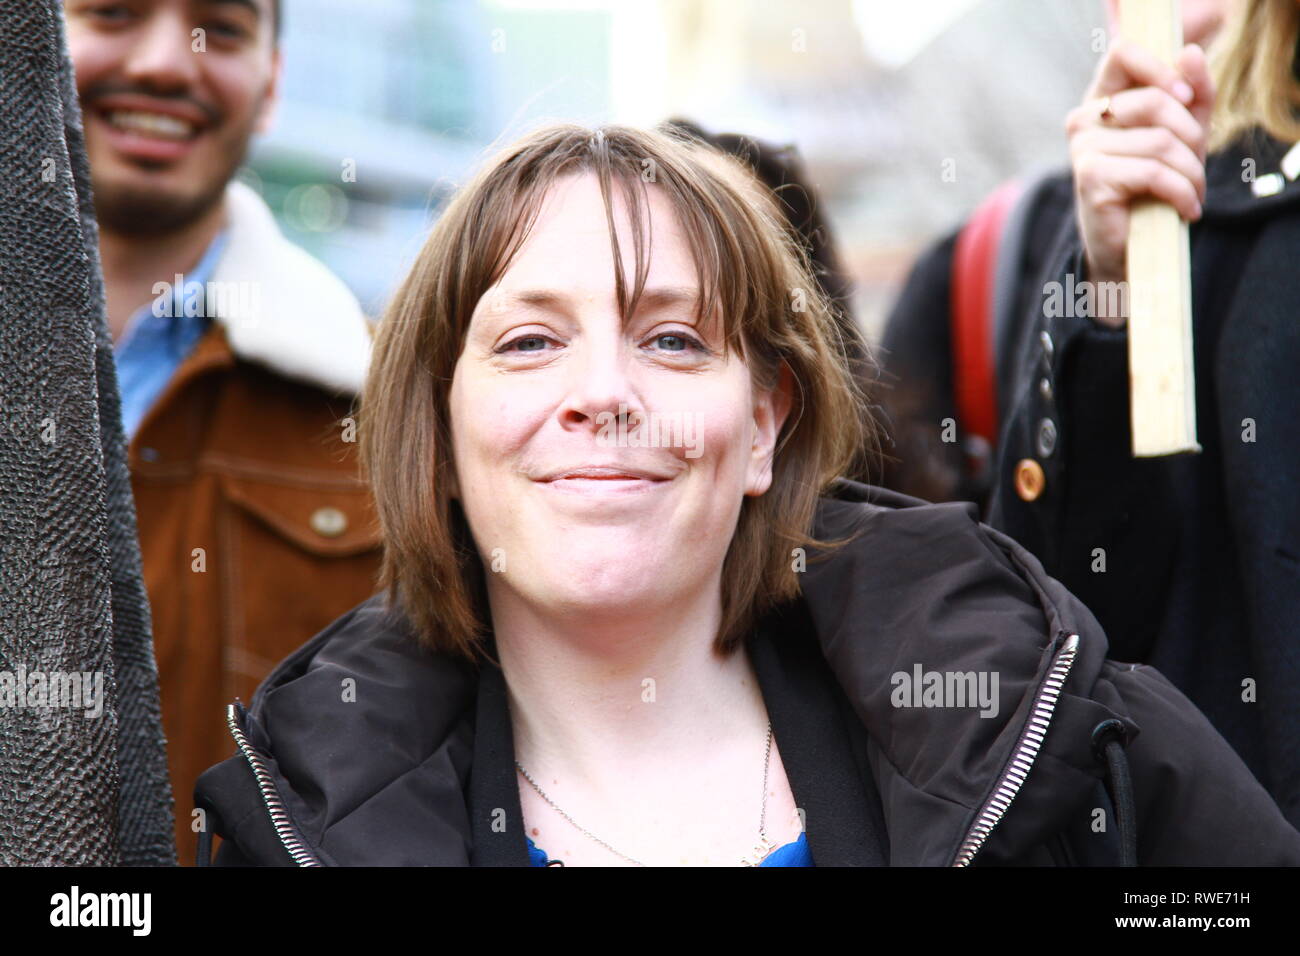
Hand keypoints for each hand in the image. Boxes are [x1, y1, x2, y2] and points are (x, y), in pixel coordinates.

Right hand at [1066, 40, 1214, 324]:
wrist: (1130, 248)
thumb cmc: (1154, 189)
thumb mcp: (1183, 134)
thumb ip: (1192, 93)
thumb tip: (1189, 54)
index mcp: (1101, 99)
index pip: (1123, 53)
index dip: (1161, 69)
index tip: (1186, 99)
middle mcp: (1083, 120)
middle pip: (1155, 102)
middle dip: (1192, 137)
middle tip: (1198, 166)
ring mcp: (1082, 150)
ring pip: (1161, 142)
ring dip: (1192, 173)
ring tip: (1193, 194)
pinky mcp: (1090, 179)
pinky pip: (1153, 172)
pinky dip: (1182, 193)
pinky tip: (1187, 209)